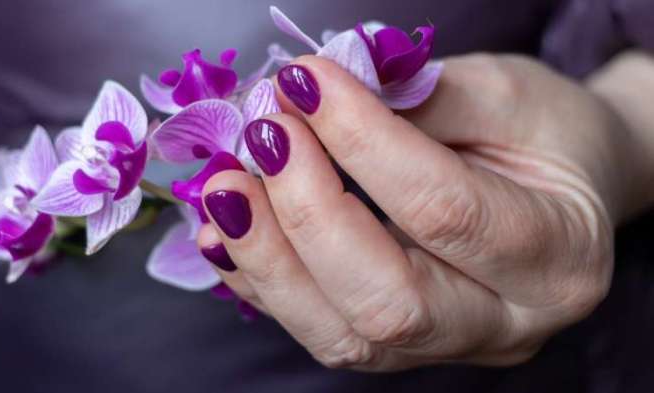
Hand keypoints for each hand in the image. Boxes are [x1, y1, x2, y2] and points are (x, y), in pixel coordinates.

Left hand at [197, 53, 632, 370]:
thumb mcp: (504, 96)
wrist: (558, 190)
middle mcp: (505, 325)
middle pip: (386, 300)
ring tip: (226, 184)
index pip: (442, 211)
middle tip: (263, 134)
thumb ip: (416, 100)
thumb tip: (313, 98)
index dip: (360, 142)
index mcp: (557, 258)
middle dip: (307, 213)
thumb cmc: (543, 136)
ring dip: (268, 257)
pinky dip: (261, 279)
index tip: (304, 81)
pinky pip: (317, 329)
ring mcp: (444, 348)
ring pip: (340, 334)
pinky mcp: (396, 347)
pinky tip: (225, 229)